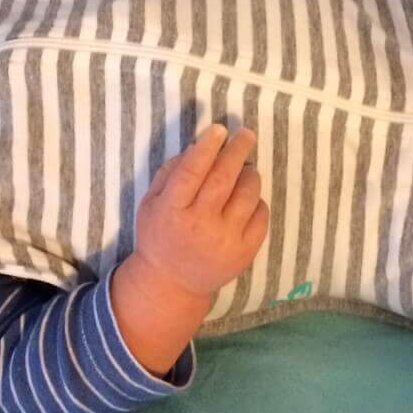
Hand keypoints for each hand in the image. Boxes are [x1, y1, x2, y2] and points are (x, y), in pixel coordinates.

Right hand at [132, 125, 268, 296]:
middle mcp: (200, 225)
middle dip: (237, 151)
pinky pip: (261, 216)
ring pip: (247, 194)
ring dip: (250, 174)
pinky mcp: (245, 253)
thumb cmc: (160, 235)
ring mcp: (225, 241)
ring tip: (245, 169)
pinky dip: (257, 200)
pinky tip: (247, 198)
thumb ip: (170, 173)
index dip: (207, 147)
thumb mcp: (151, 203)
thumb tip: (199, 145)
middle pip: (224, 178)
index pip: (192, 171)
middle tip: (246, 135)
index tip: (219, 129)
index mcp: (172, 211)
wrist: (172, 283)